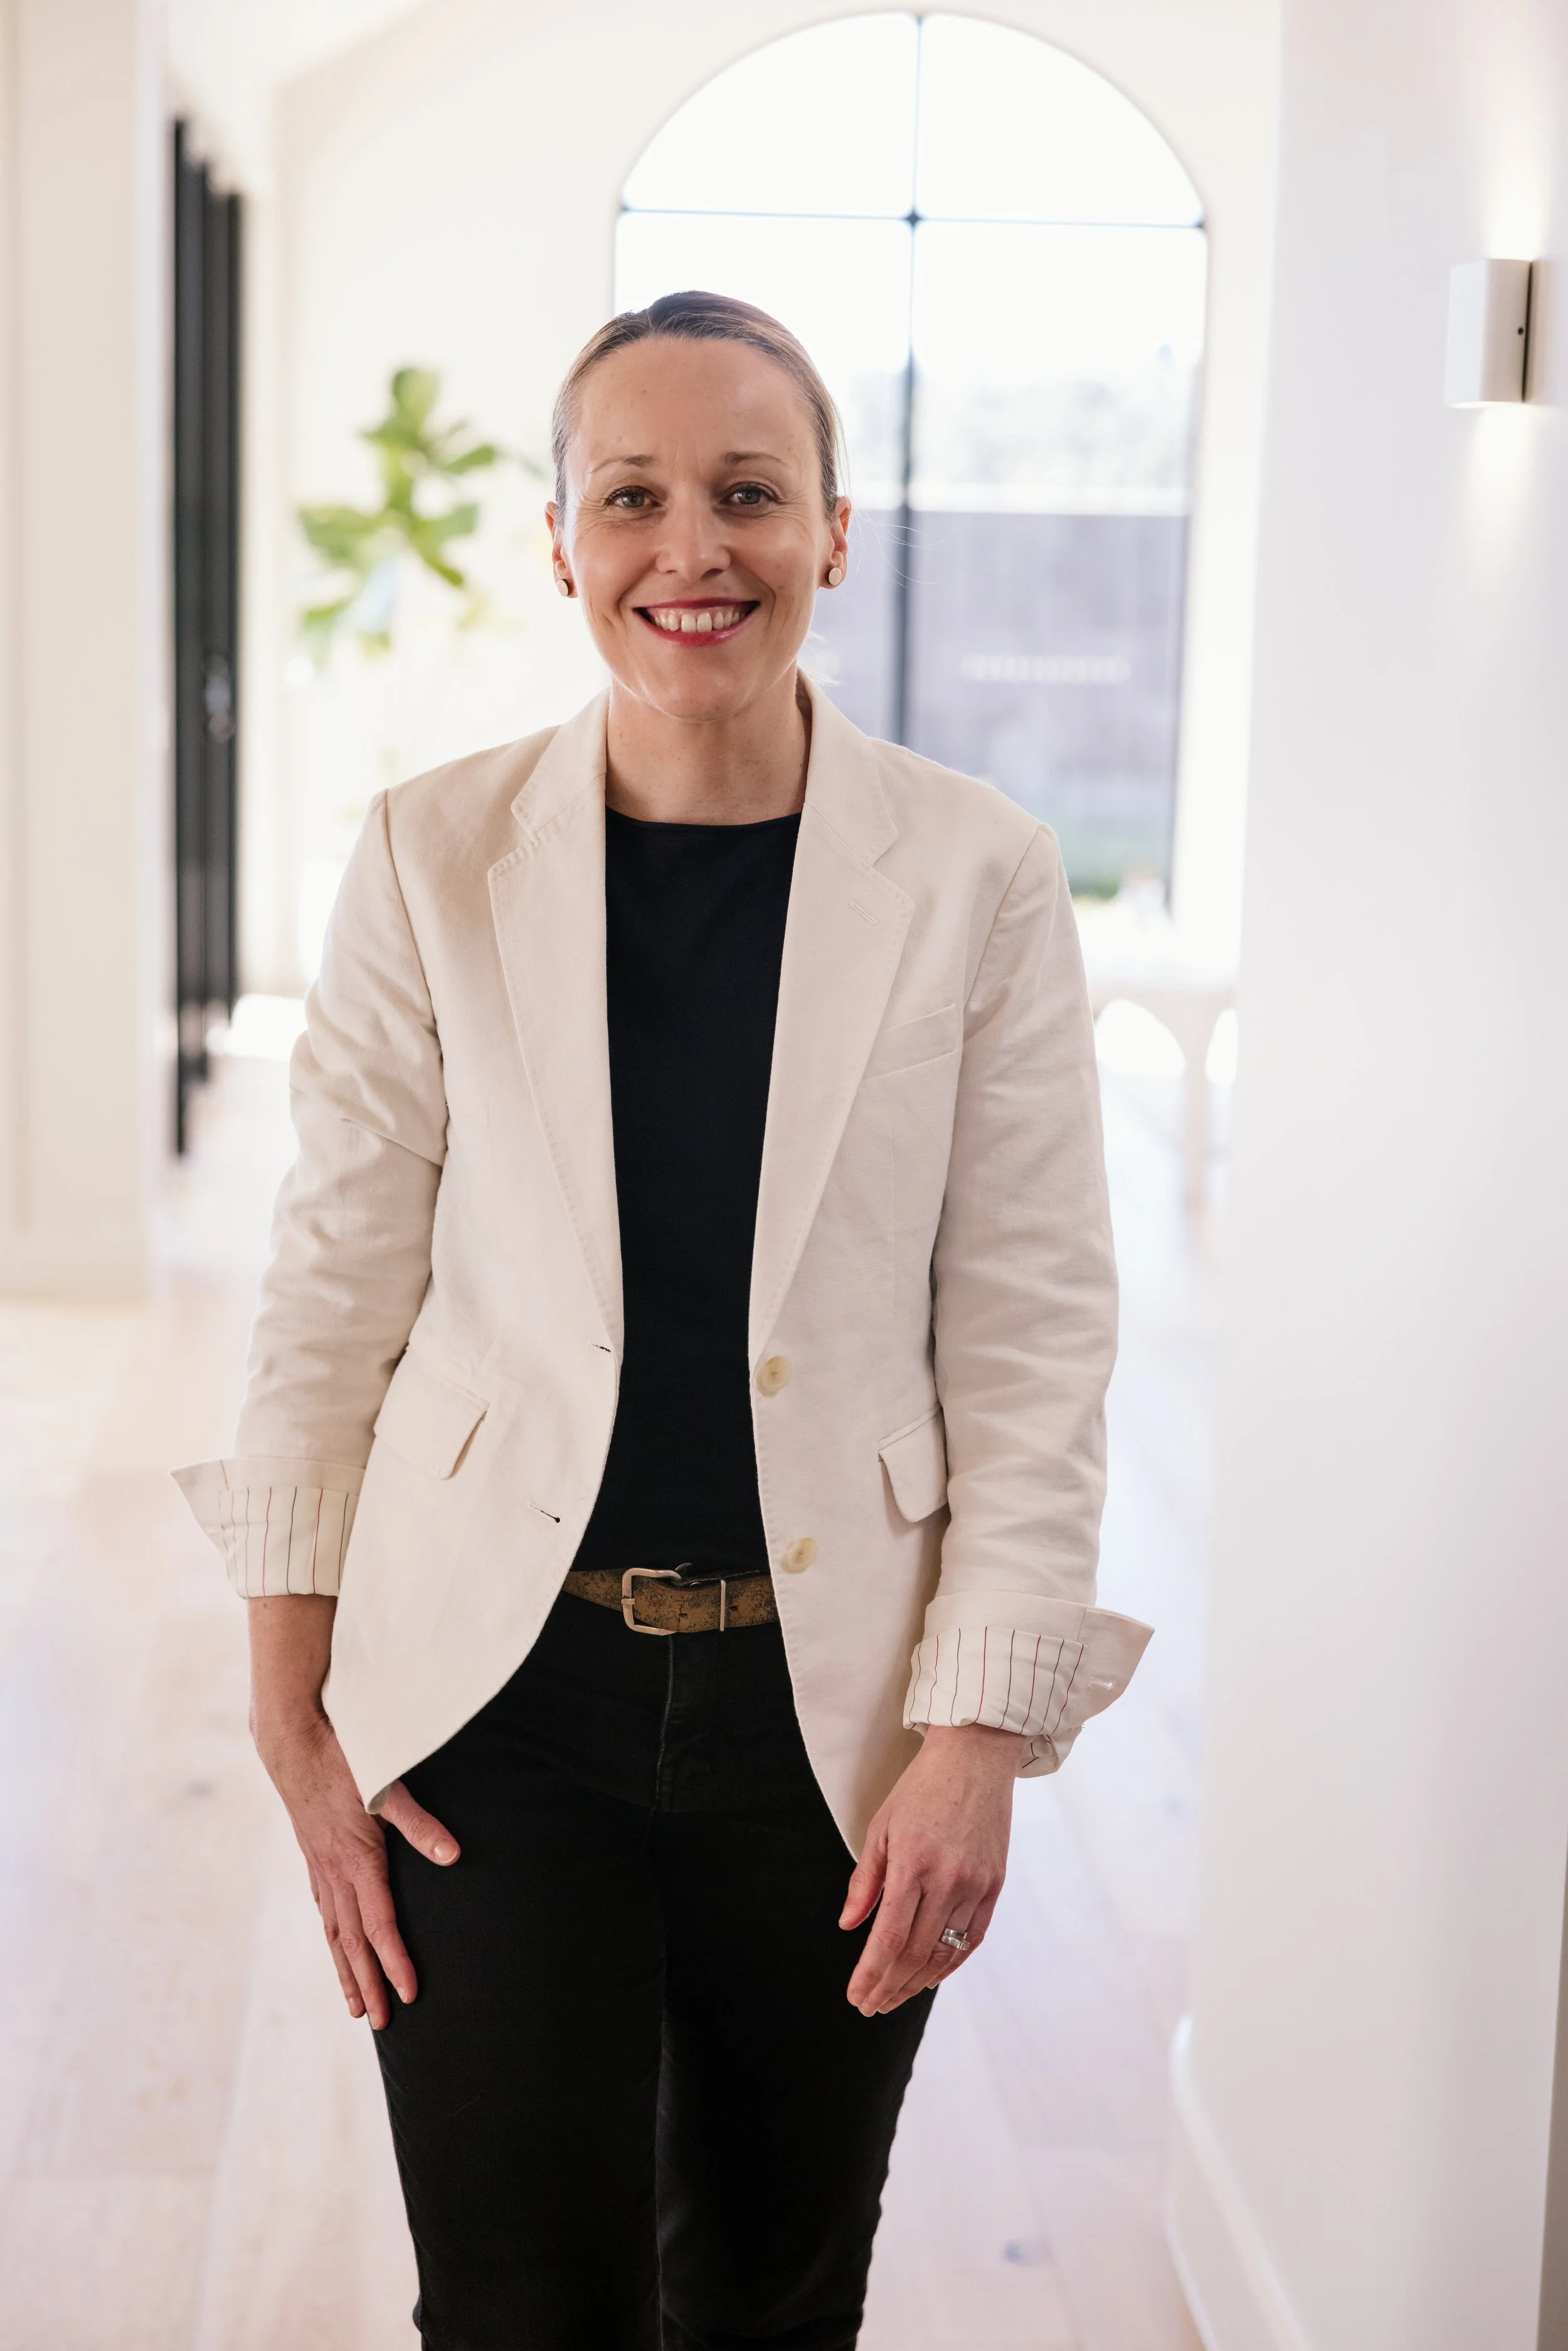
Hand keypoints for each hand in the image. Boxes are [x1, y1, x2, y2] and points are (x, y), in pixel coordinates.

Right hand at [248, 1595, 458, 2027]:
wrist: (291, 1739)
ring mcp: (320, 1866)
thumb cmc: (345, 1758)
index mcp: (357, 1859)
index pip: (379, 1924)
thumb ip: (421, 1824)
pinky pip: (323, 1909)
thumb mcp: (388, 1786)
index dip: (395, 1961)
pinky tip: (339, 1948)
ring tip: (357, 2006)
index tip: (409, 1994)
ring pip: (335, 1931)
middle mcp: (334, 1872)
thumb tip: (454, 1856)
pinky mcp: (313, 1856)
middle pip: (354, 1940)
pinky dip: (333, 1938)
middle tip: (383, 2023)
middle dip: (369, 1983)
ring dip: (348, 1970)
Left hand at [840, 1722, 1022, 2014]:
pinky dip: (950, 1964)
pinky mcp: (994, 1885)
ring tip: (894, 1998)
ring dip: (916, 1983)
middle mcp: (947, 1880)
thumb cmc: (921, 1788)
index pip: (887, 1937)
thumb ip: (865, 1881)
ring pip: (944, 1953)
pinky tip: (930, 1977)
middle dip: (888, 1986)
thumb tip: (848, 1925)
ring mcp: (975, 1884)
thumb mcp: (881, 1827)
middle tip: (870, 2006)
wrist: (975, 1758)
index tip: (855, 1996)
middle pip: (914, 1953)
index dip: (870, 1974)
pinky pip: (972, 1939)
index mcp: (912, 1863)